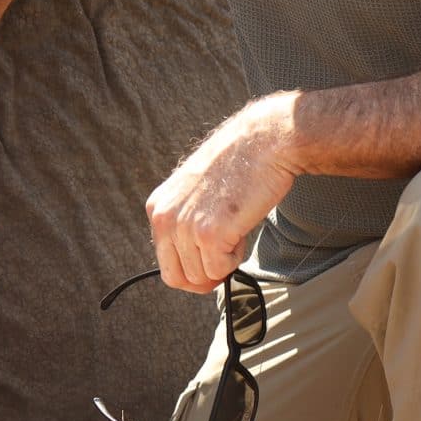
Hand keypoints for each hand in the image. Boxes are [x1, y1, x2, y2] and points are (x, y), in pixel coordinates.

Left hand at [144, 97, 298, 292]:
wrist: (262, 143)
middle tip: (225, 257)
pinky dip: (236, 259)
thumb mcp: (195, 192)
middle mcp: (164, 218)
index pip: (165, 262)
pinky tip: (241, 229)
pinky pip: (220, 271)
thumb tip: (194, 265)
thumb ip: (185, 223)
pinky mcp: (209, 234)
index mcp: (158, 208)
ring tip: (235, 230)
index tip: (211, 260)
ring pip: (200, 278)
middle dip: (203, 276)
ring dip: (222, 263)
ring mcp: (184, 227)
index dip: (192, 268)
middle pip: (177, 278)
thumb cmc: (238, 165)